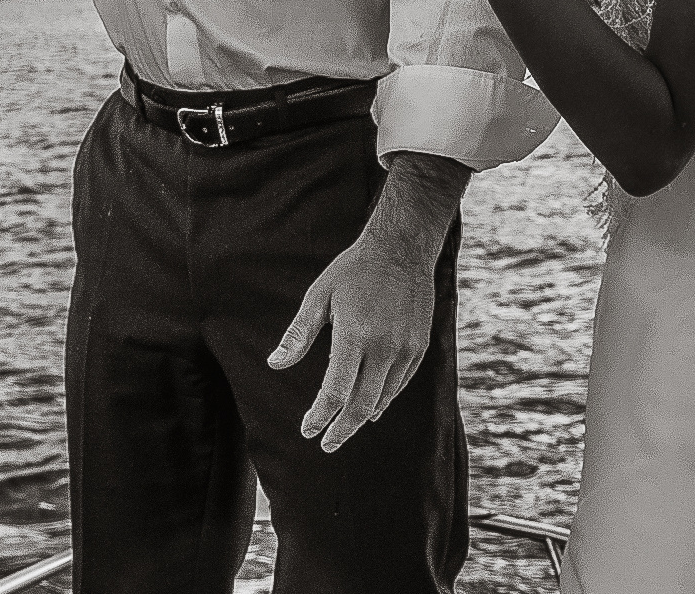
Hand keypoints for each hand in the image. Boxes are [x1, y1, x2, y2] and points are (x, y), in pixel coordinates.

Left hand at [268, 227, 439, 451]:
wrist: (402, 249)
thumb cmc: (353, 270)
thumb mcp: (319, 297)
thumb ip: (298, 335)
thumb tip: (274, 364)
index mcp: (354, 336)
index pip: (335, 391)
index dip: (320, 416)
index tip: (307, 430)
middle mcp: (384, 348)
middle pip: (361, 404)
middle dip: (341, 429)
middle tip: (326, 444)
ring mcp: (406, 349)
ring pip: (383, 398)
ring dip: (362, 417)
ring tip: (344, 428)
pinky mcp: (420, 347)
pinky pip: (400, 384)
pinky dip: (384, 400)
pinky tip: (373, 406)